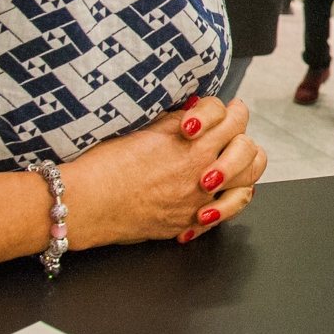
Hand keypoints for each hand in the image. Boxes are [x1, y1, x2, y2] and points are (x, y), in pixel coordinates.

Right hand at [61, 94, 266, 247]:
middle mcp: (203, 173)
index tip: (224, 110)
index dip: (228, 109)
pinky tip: (216, 195)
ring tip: (232, 163)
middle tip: (232, 131)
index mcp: (194, 144)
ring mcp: (199, 202)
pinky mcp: (187, 223)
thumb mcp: (145, 129)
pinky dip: (225, 204)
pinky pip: (224, 214)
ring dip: (243, 171)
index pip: (231, 117)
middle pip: (248, 149)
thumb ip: (177, 119)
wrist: (86, 203)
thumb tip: (197, 110)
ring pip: (247, 185)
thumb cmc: (105, 166)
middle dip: (242, 136)